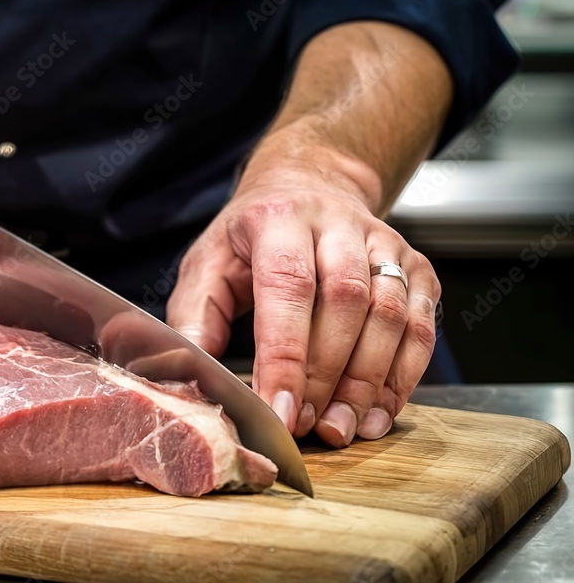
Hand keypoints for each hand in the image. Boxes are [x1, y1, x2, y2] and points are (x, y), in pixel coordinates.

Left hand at [167, 144, 440, 447]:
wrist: (306, 188)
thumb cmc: (250, 238)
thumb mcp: (207, 264)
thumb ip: (196, 317)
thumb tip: (193, 376)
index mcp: (278, 218)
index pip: (288, 287)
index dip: (286, 354)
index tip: (278, 410)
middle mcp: (338, 224)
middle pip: (346, 302)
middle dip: (326, 375)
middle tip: (306, 426)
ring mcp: (384, 243)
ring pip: (390, 315)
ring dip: (368, 382)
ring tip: (340, 427)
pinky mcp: (415, 267)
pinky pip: (422, 326)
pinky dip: (404, 376)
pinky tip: (377, 412)